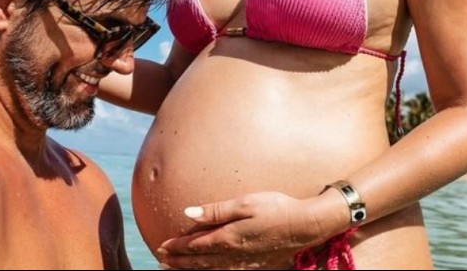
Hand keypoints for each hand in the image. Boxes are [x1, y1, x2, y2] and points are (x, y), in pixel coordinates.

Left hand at [156, 191, 329, 269]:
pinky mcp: (255, 267)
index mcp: (228, 237)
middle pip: (200, 261)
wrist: (305, 226)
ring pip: (211, 270)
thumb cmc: (276, 208)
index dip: (177, 247)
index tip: (161, 247)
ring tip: (176, 269)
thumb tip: (188, 213)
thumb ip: (215, 211)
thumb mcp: (244, 203)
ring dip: (192, 270)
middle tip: (161, 261)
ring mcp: (245, 263)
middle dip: (179, 262)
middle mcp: (233, 255)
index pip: (196, 244)